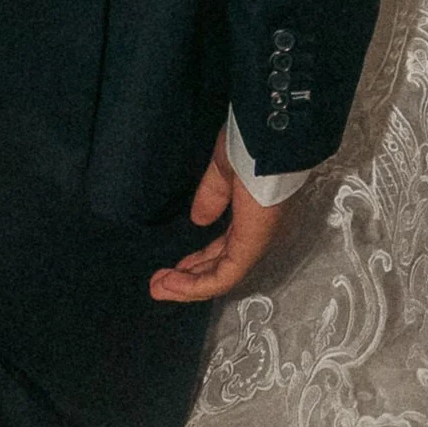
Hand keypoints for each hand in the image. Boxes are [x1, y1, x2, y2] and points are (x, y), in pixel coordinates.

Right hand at [151, 131, 287, 303]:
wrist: (269, 137)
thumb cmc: (249, 146)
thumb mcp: (223, 171)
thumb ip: (212, 196)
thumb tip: (199, 219)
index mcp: (252, 213)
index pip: (225, 248)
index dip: (199, 260)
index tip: (173, 268)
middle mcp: (257, 231)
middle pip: (222, 266)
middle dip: (190, 278)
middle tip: (159, 285)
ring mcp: (256, 240)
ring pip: (223, 276)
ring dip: (189, 286)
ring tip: (158, 289)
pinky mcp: (252, 245)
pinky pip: (226, 275)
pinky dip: (197, 285)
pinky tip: (172, 285)